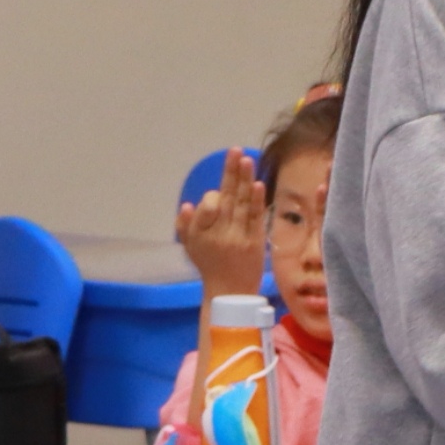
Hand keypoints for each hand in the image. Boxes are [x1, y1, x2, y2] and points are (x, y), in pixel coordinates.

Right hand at [174, 151, 269, 296]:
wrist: (230, 293)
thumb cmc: (209, 265)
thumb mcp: (190, 247)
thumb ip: (185, 225)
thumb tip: (187, 205)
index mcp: (201, 234)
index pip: (208, 207)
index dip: (213, 198)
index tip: (217, 189)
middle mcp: (219, 234)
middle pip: (226, 198)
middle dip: (231, 173)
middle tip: (234, 150)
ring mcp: (239, 237)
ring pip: (241, 203)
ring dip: (244, 180)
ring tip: (246, 159)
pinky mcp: (255, 242)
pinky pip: (256, 218)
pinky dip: (257, 201)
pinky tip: (258, 185)